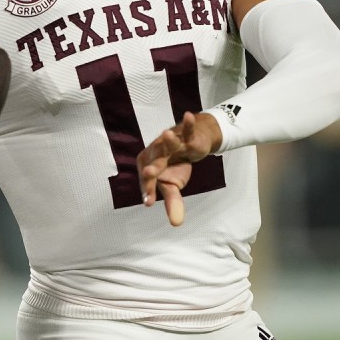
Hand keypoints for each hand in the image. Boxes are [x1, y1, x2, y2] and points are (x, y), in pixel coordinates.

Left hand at [137, 111, 221, 226]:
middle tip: (148, 173)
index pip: (148, 181)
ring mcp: (170, 142)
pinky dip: (188, 123)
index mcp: (148, 166)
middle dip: (153, 167)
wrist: (190, 143)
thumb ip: (173, 203)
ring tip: (167, 134)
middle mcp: (156, 153)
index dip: (149, 190)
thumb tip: (176, 224)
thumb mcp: (174, 185)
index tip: (149, 202)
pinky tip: (189, 115)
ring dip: (168, 140)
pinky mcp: (185, 135)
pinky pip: (186, 129)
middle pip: (155, 161)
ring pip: (169, 143)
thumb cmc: (176, 165)